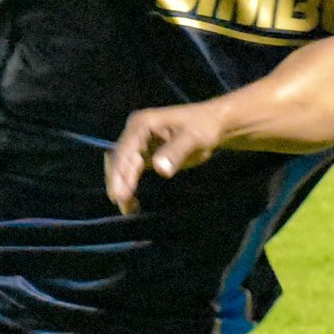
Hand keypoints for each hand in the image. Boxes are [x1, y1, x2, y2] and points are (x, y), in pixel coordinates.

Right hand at [105, 102, 230, 215]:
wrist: (214, 124)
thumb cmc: (204, 126)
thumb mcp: (193, 137)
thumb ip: (176, 152)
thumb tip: (160, 169)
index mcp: (142, 124)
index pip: (125, 151)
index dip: (120, 173)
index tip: (120, 194)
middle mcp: (136, 133)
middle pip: (120, 160)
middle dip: (118, 182)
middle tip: (122, 204)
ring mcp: (139, 144)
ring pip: (124, 168)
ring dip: (122, 187)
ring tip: (127, 209)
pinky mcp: (146, 155)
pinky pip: (132, 172)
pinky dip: (130, 186)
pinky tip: (133, 204)